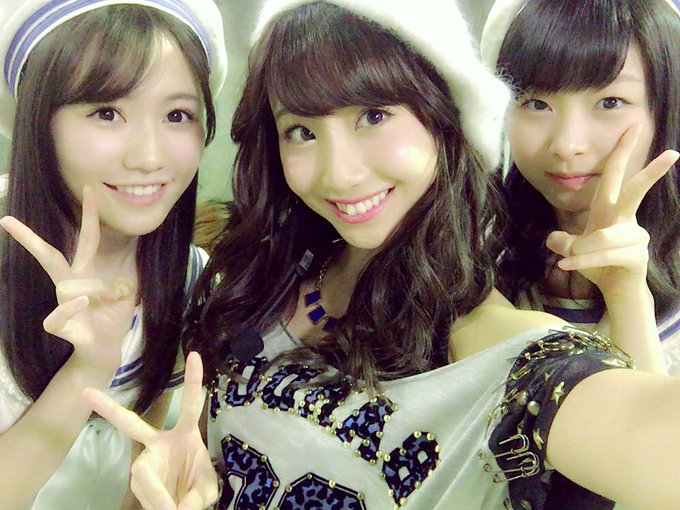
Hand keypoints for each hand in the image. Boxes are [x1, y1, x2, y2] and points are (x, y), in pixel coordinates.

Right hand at [0, 186, 135, 370]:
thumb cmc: (110, 321)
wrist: (103, 354)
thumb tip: (119, 283)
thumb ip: (123, 283)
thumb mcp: (125, 296)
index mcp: (86, 274)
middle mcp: (70, 285)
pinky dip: (72, 307)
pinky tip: (83, 302)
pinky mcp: (59, 324)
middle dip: (29, 239)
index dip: (90, 215)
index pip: (87, 239)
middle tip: (5, 220)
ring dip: (100, 291)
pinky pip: (61, 311)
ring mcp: (61, 304)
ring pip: (73, 286)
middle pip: (49, 257)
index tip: (90, 189)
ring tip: (112, 301)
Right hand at [84, 352, 218, 509]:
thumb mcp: (207, 491)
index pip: (190, 405)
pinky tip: (165, 509)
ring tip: (171, 509)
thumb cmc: (198, 487)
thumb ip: (198, 496)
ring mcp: (147, 460)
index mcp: (185, 435)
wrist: (183, 505)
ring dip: (157, 494)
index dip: (192, 381)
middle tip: (86, 392)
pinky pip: (144, 490)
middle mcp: (161, 442)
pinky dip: (156, 502)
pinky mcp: (140, 480)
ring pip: (142, 473)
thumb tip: (177, 506)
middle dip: (110, 408)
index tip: (194, 355)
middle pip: (132, 424)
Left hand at [546, 125, 679, 305]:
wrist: (616, 292)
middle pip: (635, 190)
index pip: (616, 175)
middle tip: (673, 152)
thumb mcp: (574, 251)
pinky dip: (582, 262)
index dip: (622, 151)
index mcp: (611, 210)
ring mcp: (635, 237)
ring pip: (601, 237)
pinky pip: (604, 255)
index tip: (634, 126)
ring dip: (579, 251)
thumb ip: (563, 242)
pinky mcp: (637, 256)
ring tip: (568, 260)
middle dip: (652, 171)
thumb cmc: (599, 265)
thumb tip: (552, 239)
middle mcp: (626, 219)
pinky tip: (566, 266)